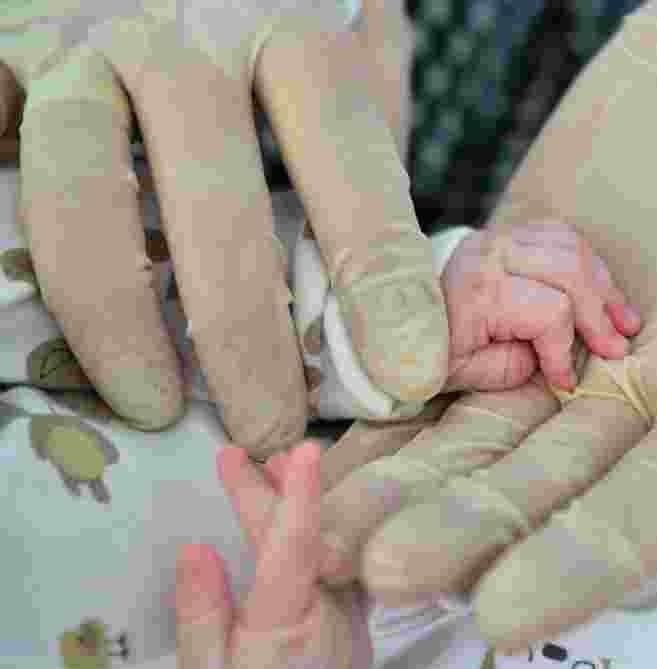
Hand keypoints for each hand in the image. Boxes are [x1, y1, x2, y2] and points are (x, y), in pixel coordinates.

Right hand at [0, 0, 441, 456]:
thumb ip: (371, 127)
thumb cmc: (264, 11)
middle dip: (249, 339)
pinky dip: (29, 265)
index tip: (409, 374)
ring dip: (122, 324)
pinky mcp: (2, 64)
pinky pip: (4, 182)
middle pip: (218, 204)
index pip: (350, 161)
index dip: (381, 276)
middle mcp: (183, 32)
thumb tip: (408, 258)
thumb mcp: (340, 39)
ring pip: (84, 200)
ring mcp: (79, 48)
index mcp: (292, 23)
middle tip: (276, 431)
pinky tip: (64, 336)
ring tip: (158, 407)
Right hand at [176, 442, 370, 668]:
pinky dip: (319, 537)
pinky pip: (341, 567)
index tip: (304, 450)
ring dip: (301, 508)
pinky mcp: (356, 627)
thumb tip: (197, 548)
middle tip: (233, 458)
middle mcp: (331, 616)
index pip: (296, 549)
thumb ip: (202, 617)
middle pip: (305, 539)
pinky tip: (303, 520)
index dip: (300, 496)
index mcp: (288, 629)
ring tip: (273, 469)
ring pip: (327, 548)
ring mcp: (351, 621)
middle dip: (271, 493)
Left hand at [306, 0, 656, 651]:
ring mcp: (564, 348)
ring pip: (476, 432)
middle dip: (462, 529)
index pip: (652, 507)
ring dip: (405, 482)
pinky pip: (440, 355)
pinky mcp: (507, 288)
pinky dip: (391, 398)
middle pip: (542, 484)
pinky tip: (328, 438)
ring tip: (321, 529)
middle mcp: (640, 401)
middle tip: (376, 571)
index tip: (502, 610)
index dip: (581, 560)